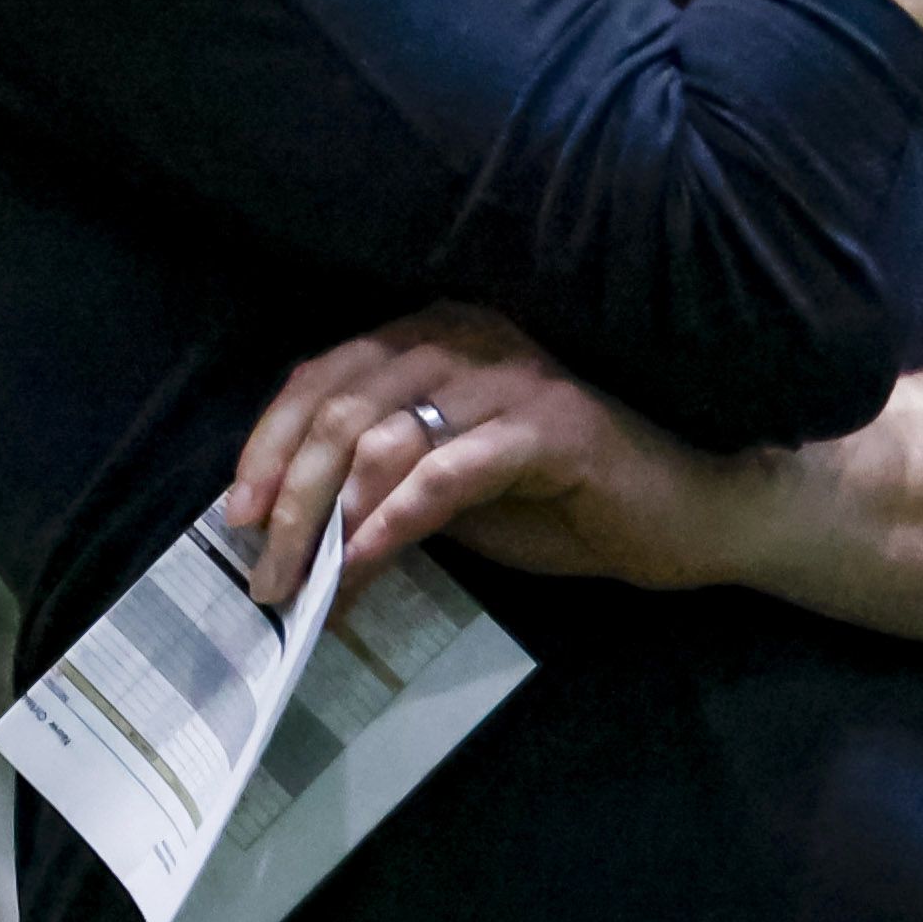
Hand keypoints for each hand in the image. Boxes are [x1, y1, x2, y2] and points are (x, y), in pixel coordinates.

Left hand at [218, 305, 777, 607]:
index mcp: (438, 334)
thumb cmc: (566, 500)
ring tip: (306, 587)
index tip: (236, 514)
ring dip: (330, 520)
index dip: (269, 443)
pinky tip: (365, 561)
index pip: (325, 373)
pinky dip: (396, 517)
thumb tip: (285, 530)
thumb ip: (380, 485)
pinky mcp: (553, 425)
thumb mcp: (451, 489)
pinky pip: (450, 469)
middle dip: (289, 496)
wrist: (685, 515)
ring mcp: (513, 376)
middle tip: (264, 575)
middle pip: (342, 404)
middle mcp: (470, 336)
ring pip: (385, 434)